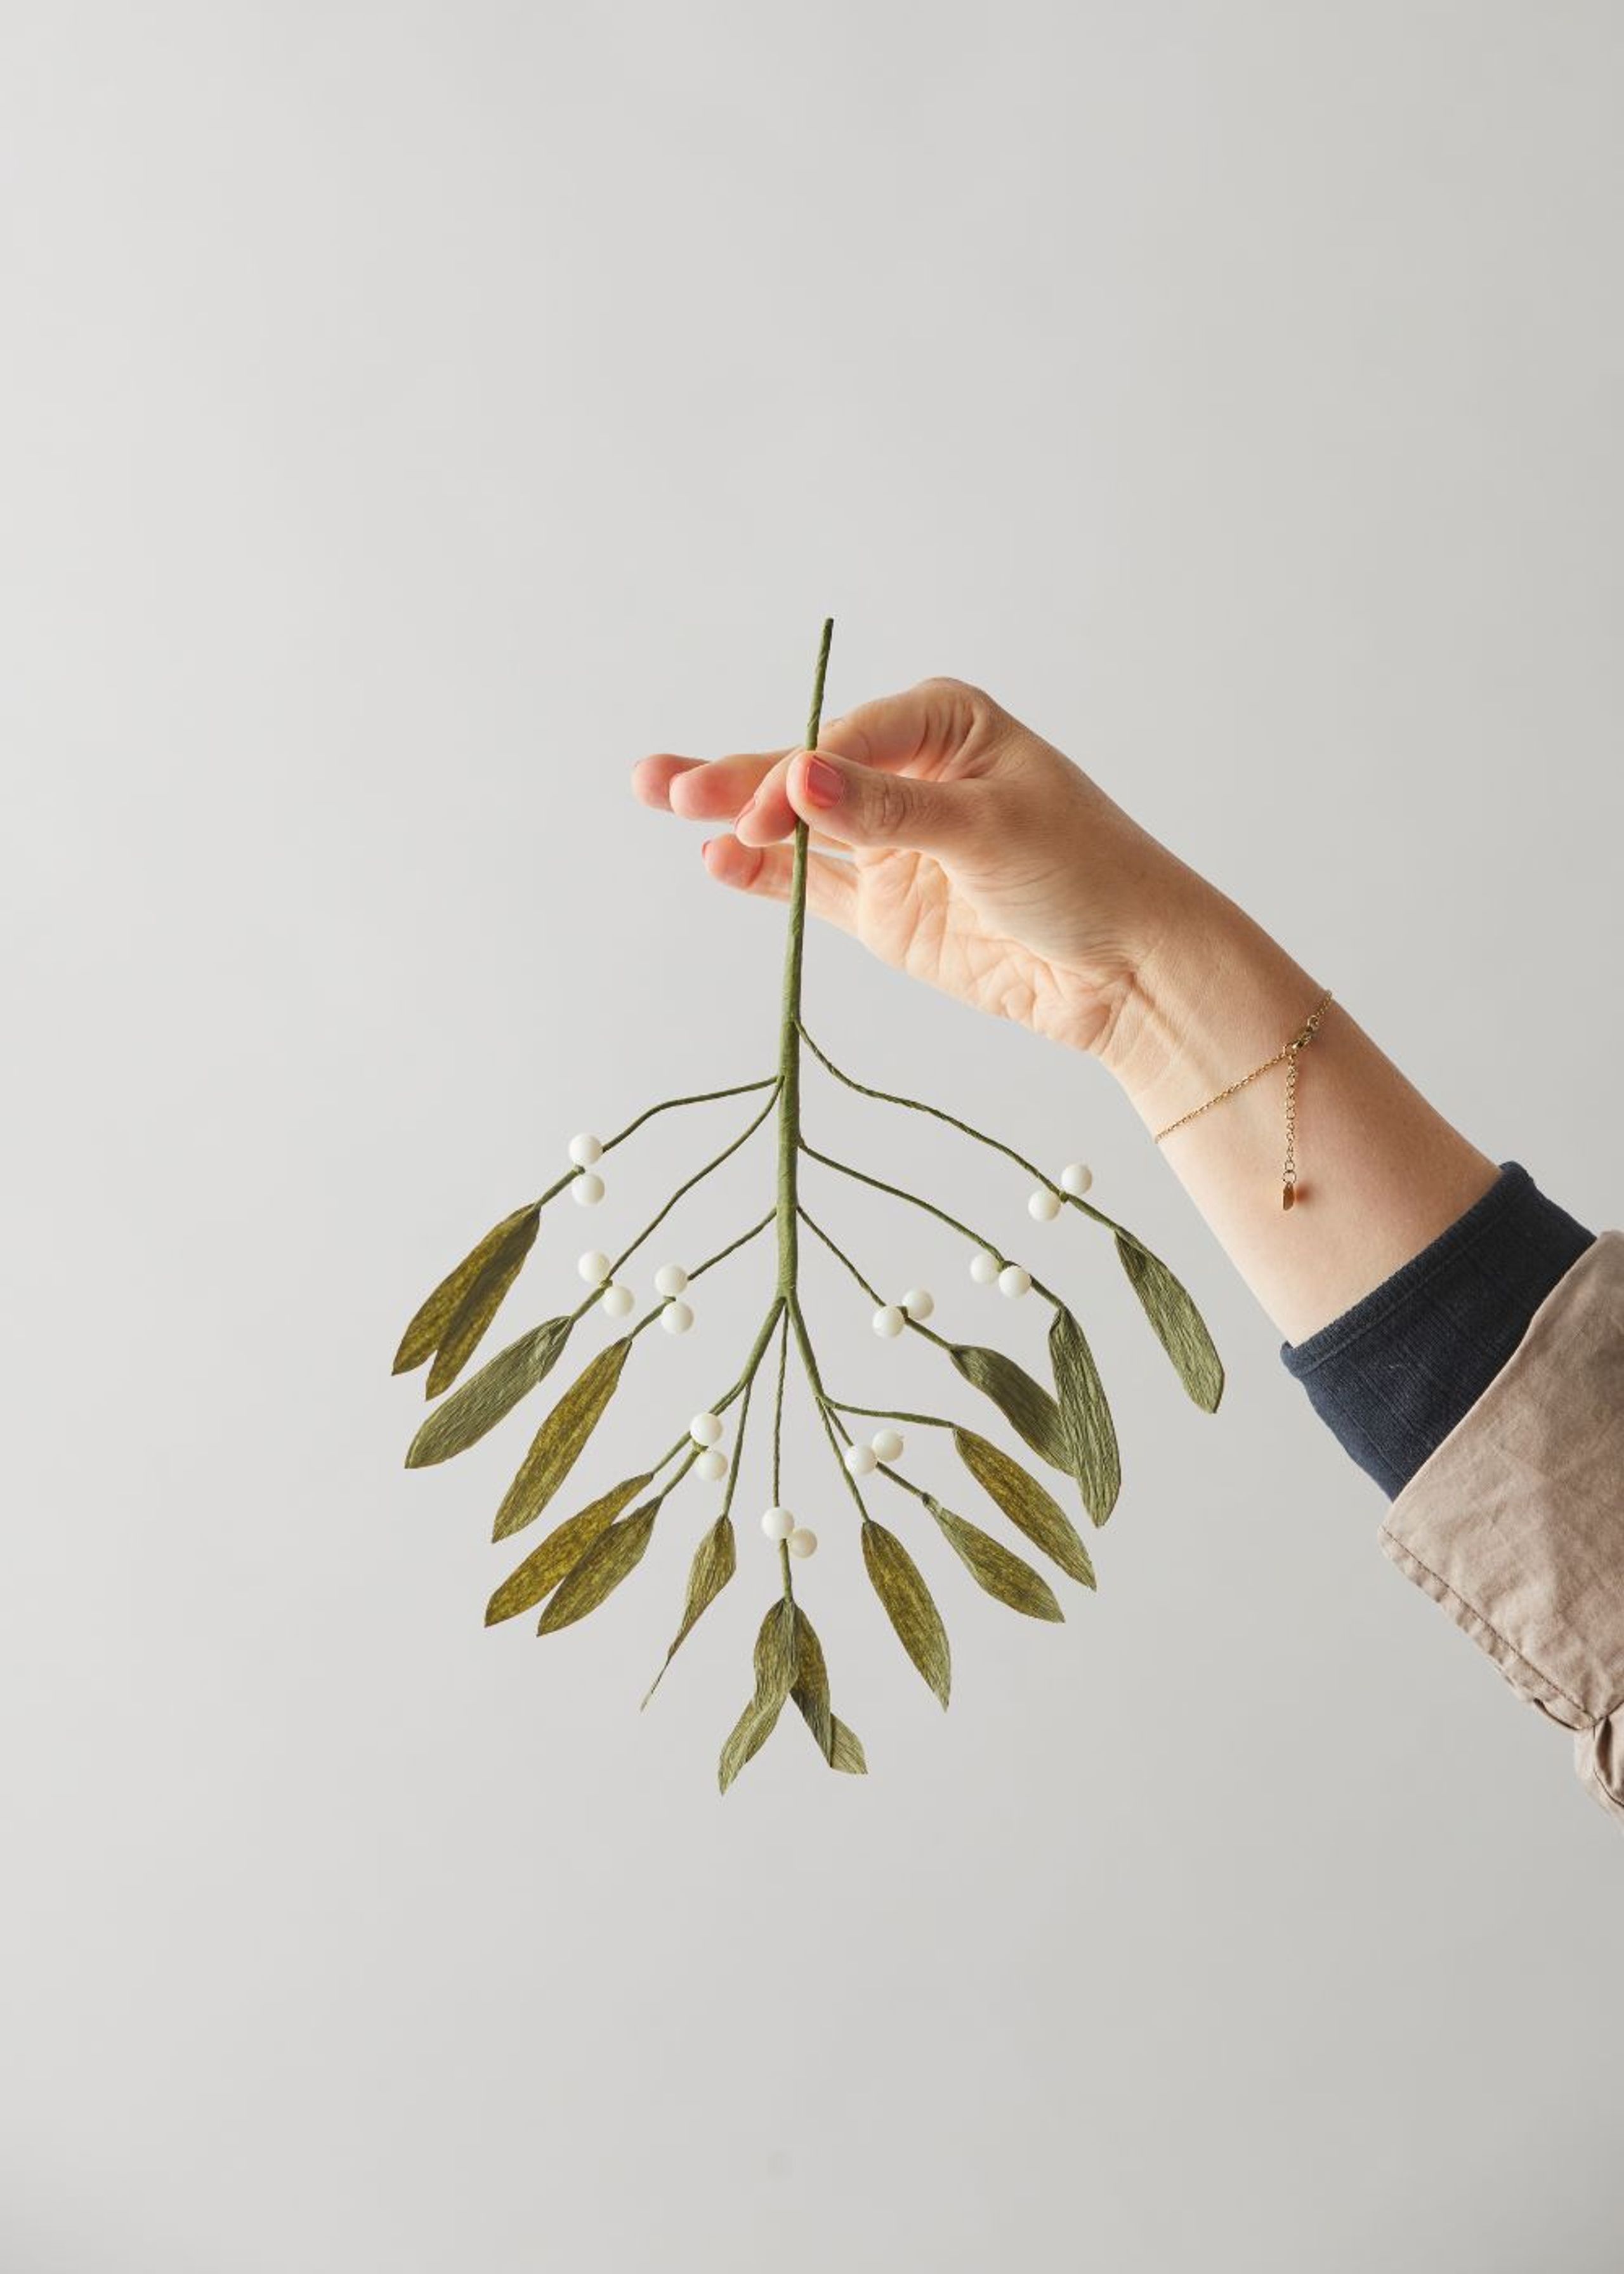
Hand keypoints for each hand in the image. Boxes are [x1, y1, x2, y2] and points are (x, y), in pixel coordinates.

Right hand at [630, 675, 1202, 1065]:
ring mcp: (889, 844)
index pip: (847, 741)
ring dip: (733, 817)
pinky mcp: (882, 909)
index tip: (765, 813)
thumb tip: (799, 776)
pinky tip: (715, 864)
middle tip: (663, 784)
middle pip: (806, 774)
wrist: (1128, 973)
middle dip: (737, 778)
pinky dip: (763, 879)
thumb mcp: (988, 829)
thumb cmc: (1087, 873)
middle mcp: (908, 775)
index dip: (797, 775)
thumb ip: (890, 809)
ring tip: (661, 796)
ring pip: (795, 826)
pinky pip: (808, 886)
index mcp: (945, 726)